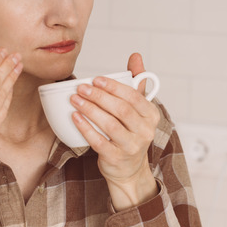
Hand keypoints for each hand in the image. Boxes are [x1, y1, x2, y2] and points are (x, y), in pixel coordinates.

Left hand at [70, 53, 159, 210]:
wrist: (129, 169)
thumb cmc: (131, 133)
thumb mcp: (138, 109)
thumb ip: (136, 83)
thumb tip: (136, 56)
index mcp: (151, 115)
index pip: (134, 97)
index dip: (114, 87)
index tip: (96, 80)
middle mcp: (145, 131)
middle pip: (121, 110)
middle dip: (99, 97)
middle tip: (81, 88)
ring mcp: (131, 146)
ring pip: (110, 125)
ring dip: (90, 110)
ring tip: (75, 100)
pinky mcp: (116, 158)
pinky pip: (99, 141)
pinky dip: (86, 128)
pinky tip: (75, 117)